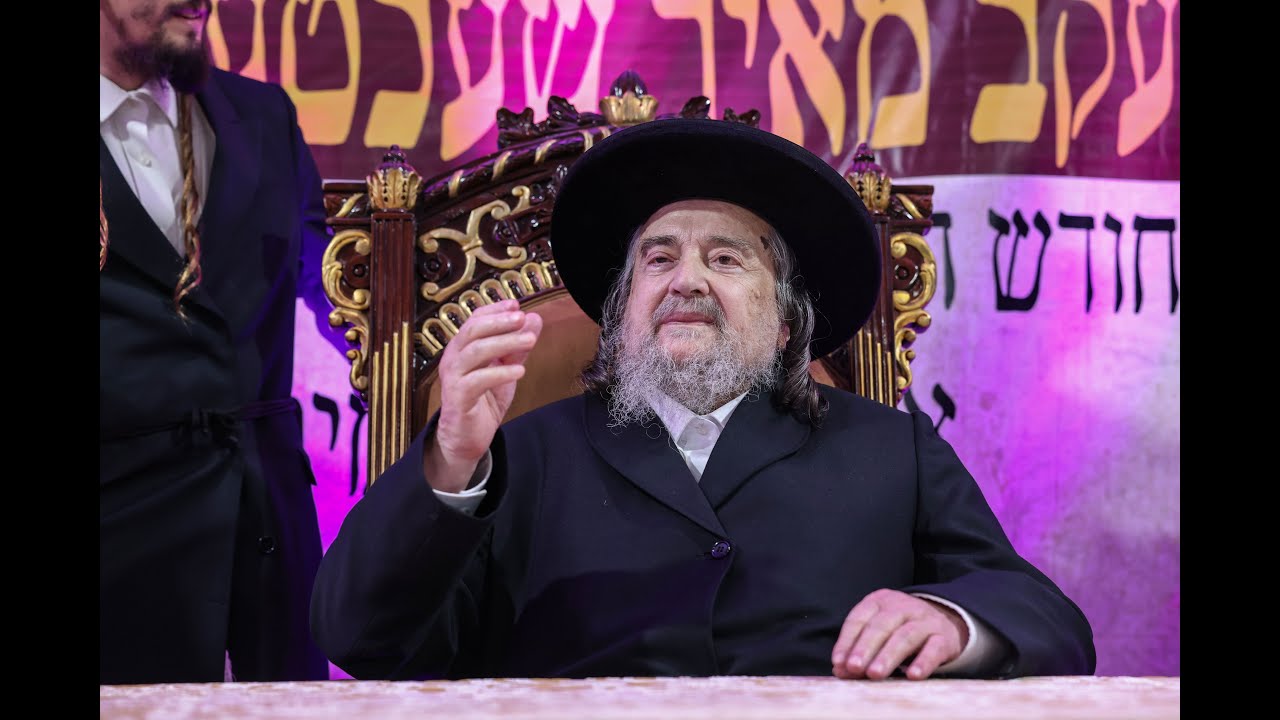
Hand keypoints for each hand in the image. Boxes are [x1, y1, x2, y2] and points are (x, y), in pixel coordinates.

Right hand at [425, 299, 542, 491]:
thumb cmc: (482, 400)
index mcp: (463, 348)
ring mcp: (454, 378)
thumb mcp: (505, 369)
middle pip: (472, 330)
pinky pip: (478, 380)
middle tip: (522, 317)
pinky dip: (500, 373)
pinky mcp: (458, 398)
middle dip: (499, 321)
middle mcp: (454, 358)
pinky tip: (519, 371)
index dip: (495, 310)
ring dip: (504, 343)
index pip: (475, 320)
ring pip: (475, 351)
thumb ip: (518, 347)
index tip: (516, 304)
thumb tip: (534, 319)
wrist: (466, 437)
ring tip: (530, 340)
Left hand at [830, 589, 967, 680]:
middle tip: (853, 668)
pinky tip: (913, 676)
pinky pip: (934, 648)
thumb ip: (859, 650)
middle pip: (881, 626)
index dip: (847, 641)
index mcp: (880, 601)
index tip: (838, 662)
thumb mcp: (879, 632)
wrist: (946, 621)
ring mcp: (925, 620)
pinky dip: (923, 662)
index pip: (859, 618)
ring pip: (905, 636)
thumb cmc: (901, 628)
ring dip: (888, 656)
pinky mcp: (945, 637)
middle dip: (865, 648)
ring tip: (874, 674)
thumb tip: (840, 670)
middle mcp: (902, 606)